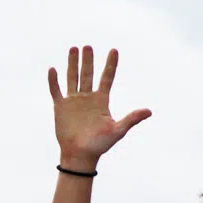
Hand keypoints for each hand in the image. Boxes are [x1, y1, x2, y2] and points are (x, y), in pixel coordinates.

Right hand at [48, 46, 150, 169]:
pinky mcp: (61, 107)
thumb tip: (149, 111)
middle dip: (88, 60)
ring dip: (72, 64)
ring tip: (73, 49)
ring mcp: (73, 101)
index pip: (107, 78)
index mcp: (101, 100)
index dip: (111, 65)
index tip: (114, 50)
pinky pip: (56, 91)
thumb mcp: (117, 130)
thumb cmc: (100, 144)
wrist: (80, 155)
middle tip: (88, 46)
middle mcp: (88, 98)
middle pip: (88, 74)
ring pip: (73, 78)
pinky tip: (53, 69)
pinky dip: (54, 81)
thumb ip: (131, 119)